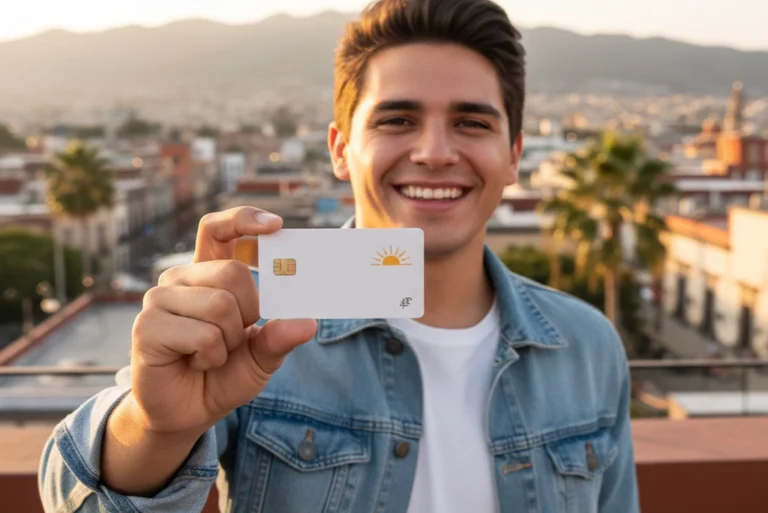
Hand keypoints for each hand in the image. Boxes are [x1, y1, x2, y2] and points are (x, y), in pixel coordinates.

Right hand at [127, 206, 316, 435]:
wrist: (188, 413)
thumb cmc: (223, 376)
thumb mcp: (262, 357)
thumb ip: (280, 337)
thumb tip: (307, 323)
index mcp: (207, 273)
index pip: (218, 229)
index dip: (243, 220)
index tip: (276, 225)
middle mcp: (181, 279)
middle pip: (233, 273)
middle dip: (249, 312)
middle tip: (235, 337)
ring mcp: (159, 300)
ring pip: (220, 305)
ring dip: (229, 341)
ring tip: (212, 354)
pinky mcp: (147, 326)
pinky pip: (203, 335)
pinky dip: (211, 357)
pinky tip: (196, 363)